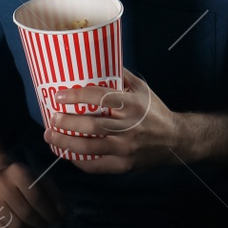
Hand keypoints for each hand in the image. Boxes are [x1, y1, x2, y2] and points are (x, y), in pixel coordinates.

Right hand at [0, 160, 63, 227]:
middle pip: (26, 214)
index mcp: (16, 172)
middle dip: (41, 223)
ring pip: (16, 227)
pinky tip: (22, 227)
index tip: (57, 220)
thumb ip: (55, 196)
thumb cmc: (24, 180)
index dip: (50, 213)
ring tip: (34, 225)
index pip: (36, 198)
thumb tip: (62, 215)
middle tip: (46, 224)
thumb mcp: (41, 180)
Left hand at [45, 69, 186, 173]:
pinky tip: (66, 153)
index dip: (77, 96)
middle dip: (67, 122)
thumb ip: (120, 76)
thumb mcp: (142, 89)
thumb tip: (95, 61)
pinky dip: (78, 161)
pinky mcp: (125, 165)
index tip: (59, 95)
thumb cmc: (154, 111)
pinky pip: (97, 166)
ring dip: (66, 143)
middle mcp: (130, 128)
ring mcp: (126, 149)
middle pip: (92, 126)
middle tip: (52, 118)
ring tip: (50, 137)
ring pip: (90, 149)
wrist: (176, 140)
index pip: (101, 98)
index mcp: (132, 105)